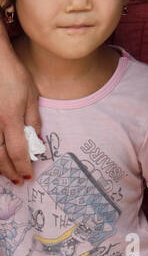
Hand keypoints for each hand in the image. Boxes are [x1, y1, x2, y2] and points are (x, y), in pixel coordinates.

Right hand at [0, 50, 39, 182]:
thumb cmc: (14, 75)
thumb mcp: (31, 96)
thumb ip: (33, 121)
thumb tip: (37, 143)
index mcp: (10, 118)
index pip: (18, 151)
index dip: (23, 167)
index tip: (29, 176)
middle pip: (0, 156)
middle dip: (10, 171)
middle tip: (18, 180)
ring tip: (7, 172)